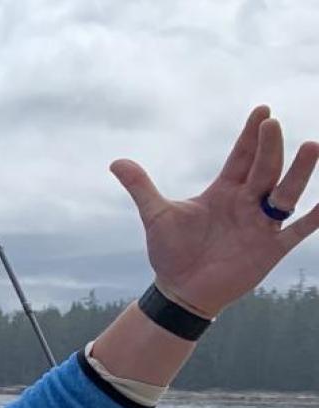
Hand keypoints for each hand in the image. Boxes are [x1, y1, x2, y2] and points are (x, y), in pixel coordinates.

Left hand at [111, 105, 318, 316]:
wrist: (180, 290)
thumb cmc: (171, 252)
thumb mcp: (156, 216)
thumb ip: (141, 187)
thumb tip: (116, 161)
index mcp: (223, 191)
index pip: (241, 157)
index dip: (250, 135)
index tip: (262, 110)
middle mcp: (247, 203)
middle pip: (263, 169)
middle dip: (268, 148)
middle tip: (272, 124)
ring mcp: (261, 224)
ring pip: (285, 193)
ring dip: (298, 172)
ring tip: (311, 147)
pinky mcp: (270, 248)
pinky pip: (297, 230)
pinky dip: (313, 218)